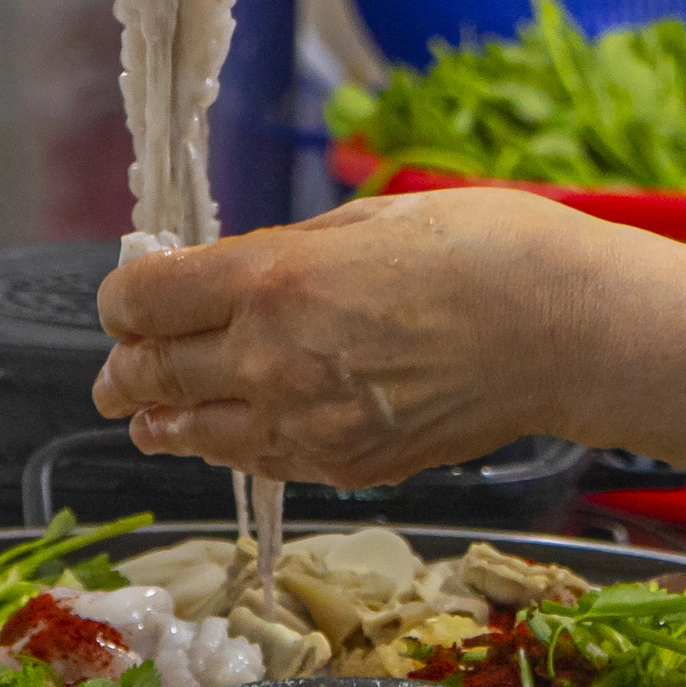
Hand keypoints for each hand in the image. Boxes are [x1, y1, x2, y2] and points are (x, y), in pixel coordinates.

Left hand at [92, 189, 613, 485]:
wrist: (568, 332)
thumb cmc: (484, 250)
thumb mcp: (364, 219)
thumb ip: (278, 255)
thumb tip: (223, 276)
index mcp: (270, 281)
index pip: (139, 302)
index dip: (121, 299)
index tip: (129, 297)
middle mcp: (270, 361)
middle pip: (147, 374)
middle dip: (124, 368)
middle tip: (118, 369)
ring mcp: (306, 425)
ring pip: (189, 436)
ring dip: (165, 418)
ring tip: (154, 411)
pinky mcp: (344, 467)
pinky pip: (259, 462)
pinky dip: (234, 444)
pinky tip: (236, 428)